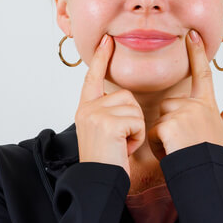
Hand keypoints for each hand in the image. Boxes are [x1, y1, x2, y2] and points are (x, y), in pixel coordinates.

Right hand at [75, 34, 145, 174]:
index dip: (101, 58)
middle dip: (132, 119)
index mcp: (85, 109)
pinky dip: (137, 137)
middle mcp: (87, 109)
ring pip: (133, 108)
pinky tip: (124, 148)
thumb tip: (125, 97)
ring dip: (136, 129)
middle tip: (120, 141)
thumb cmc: (105, 162)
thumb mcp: (102, 132)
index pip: (93, 77)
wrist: (98, 182)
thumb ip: (108, 112)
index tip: (107, 40)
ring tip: (121, 145)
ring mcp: (96, 114)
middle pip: (125, 96)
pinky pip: (137, 121)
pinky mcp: (108, 123)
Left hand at [147, 29, 222, 158]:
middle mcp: (196, 106)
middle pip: (169, 104)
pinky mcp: (169, 125)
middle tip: (182, 143)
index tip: (191, 35)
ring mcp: (183, 114)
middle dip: (169, 122)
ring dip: (163, 135)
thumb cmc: (216, 159)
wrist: (210, 177)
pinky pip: (154, 132)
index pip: (203, 74)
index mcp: (208, 106)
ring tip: (178, 149)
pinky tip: (171, 154)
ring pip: (160, 118)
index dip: (197, 53)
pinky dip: (158, 147)